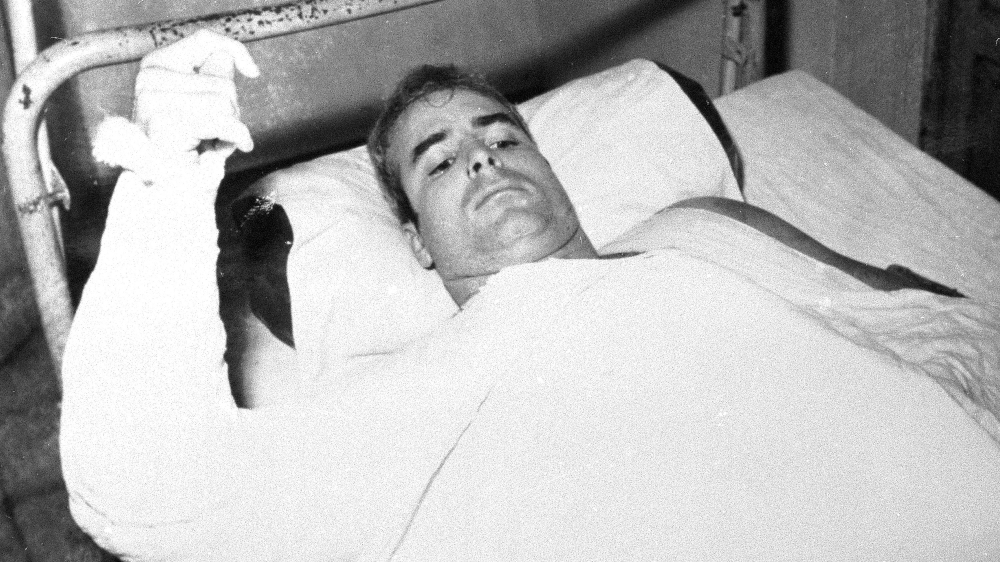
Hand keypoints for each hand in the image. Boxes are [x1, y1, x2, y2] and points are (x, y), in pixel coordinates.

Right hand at [132, 29, 259, 165]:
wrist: (172, 195)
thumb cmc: (190, 155)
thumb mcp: (207, 107)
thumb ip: (214, 77)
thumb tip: (229, 58)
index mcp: (156, 66)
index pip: (204, 41)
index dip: (235, 51)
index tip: (252, 72)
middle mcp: (149, 78)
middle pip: (223, 81)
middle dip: (231, 112)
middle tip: (211, 134)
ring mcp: (153, 100)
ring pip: (225, 102)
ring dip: (229, 129)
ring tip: (208, 144)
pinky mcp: (165, 123)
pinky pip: (223, 121)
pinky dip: (232, 138)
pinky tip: (216, 152)